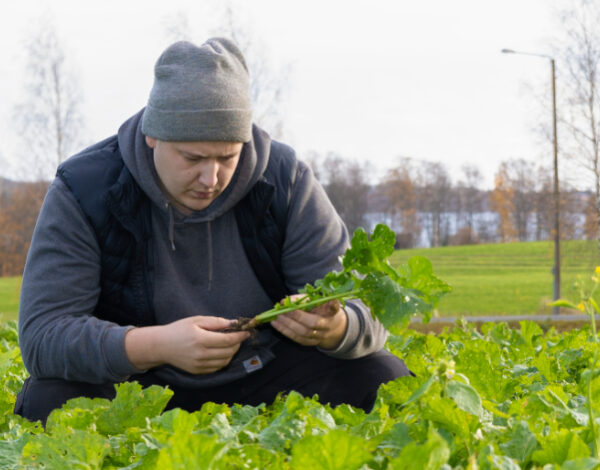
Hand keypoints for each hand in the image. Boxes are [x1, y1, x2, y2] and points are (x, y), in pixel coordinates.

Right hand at [125, 316, 249, 374]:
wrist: (161, 346)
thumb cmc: (179, 329)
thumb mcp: (196, 320)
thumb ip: (216, 322)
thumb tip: (233, 324)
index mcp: (200, 339)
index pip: (227, 340)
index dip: (239, 336)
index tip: (246, 331)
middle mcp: (201, 354)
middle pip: (228, 352)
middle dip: (237, 344)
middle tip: (239, 336)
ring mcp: (199, 365)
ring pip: (225, 361)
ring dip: (232, 353)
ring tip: (231, 344)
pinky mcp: (198, 372)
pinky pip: (217, 368)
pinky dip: (224, 360)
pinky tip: (222, 352)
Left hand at [271, 296, 347, 349]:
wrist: (332, 328)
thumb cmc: (322, 311)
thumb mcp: (318, 302)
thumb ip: (303, 299)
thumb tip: (285, 301)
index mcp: (331, 312)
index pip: (333, 308)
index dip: (331, 305)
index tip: (326, 300)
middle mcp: (327, 325)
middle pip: (313, 323)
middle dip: (297, 316)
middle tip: (284, 311)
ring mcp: (320, 336)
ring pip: (303, 333)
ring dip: (287, 325)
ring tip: (277, 318)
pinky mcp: (312, 343)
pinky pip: (298, 339)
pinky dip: (286, 331)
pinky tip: (277, 325)